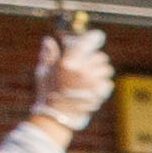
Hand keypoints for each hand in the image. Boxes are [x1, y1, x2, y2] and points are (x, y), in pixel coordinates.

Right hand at [1, 21, 114, 152]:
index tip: (97, 35)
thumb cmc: (47, 93)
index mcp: (67, 62)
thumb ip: (48, 55)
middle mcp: (82, 70)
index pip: (87, 42)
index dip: (94, 37)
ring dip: (100, 73)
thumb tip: (49, 40)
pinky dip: (103, 85)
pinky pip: (108, 82)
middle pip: (100, 57)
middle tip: (86, 67)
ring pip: (107, 69)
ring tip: (88, 80)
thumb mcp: (43, 72)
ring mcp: (93, 82)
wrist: (56, 117)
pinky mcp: (100, 93)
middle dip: (95, 60)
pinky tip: (92, 89)